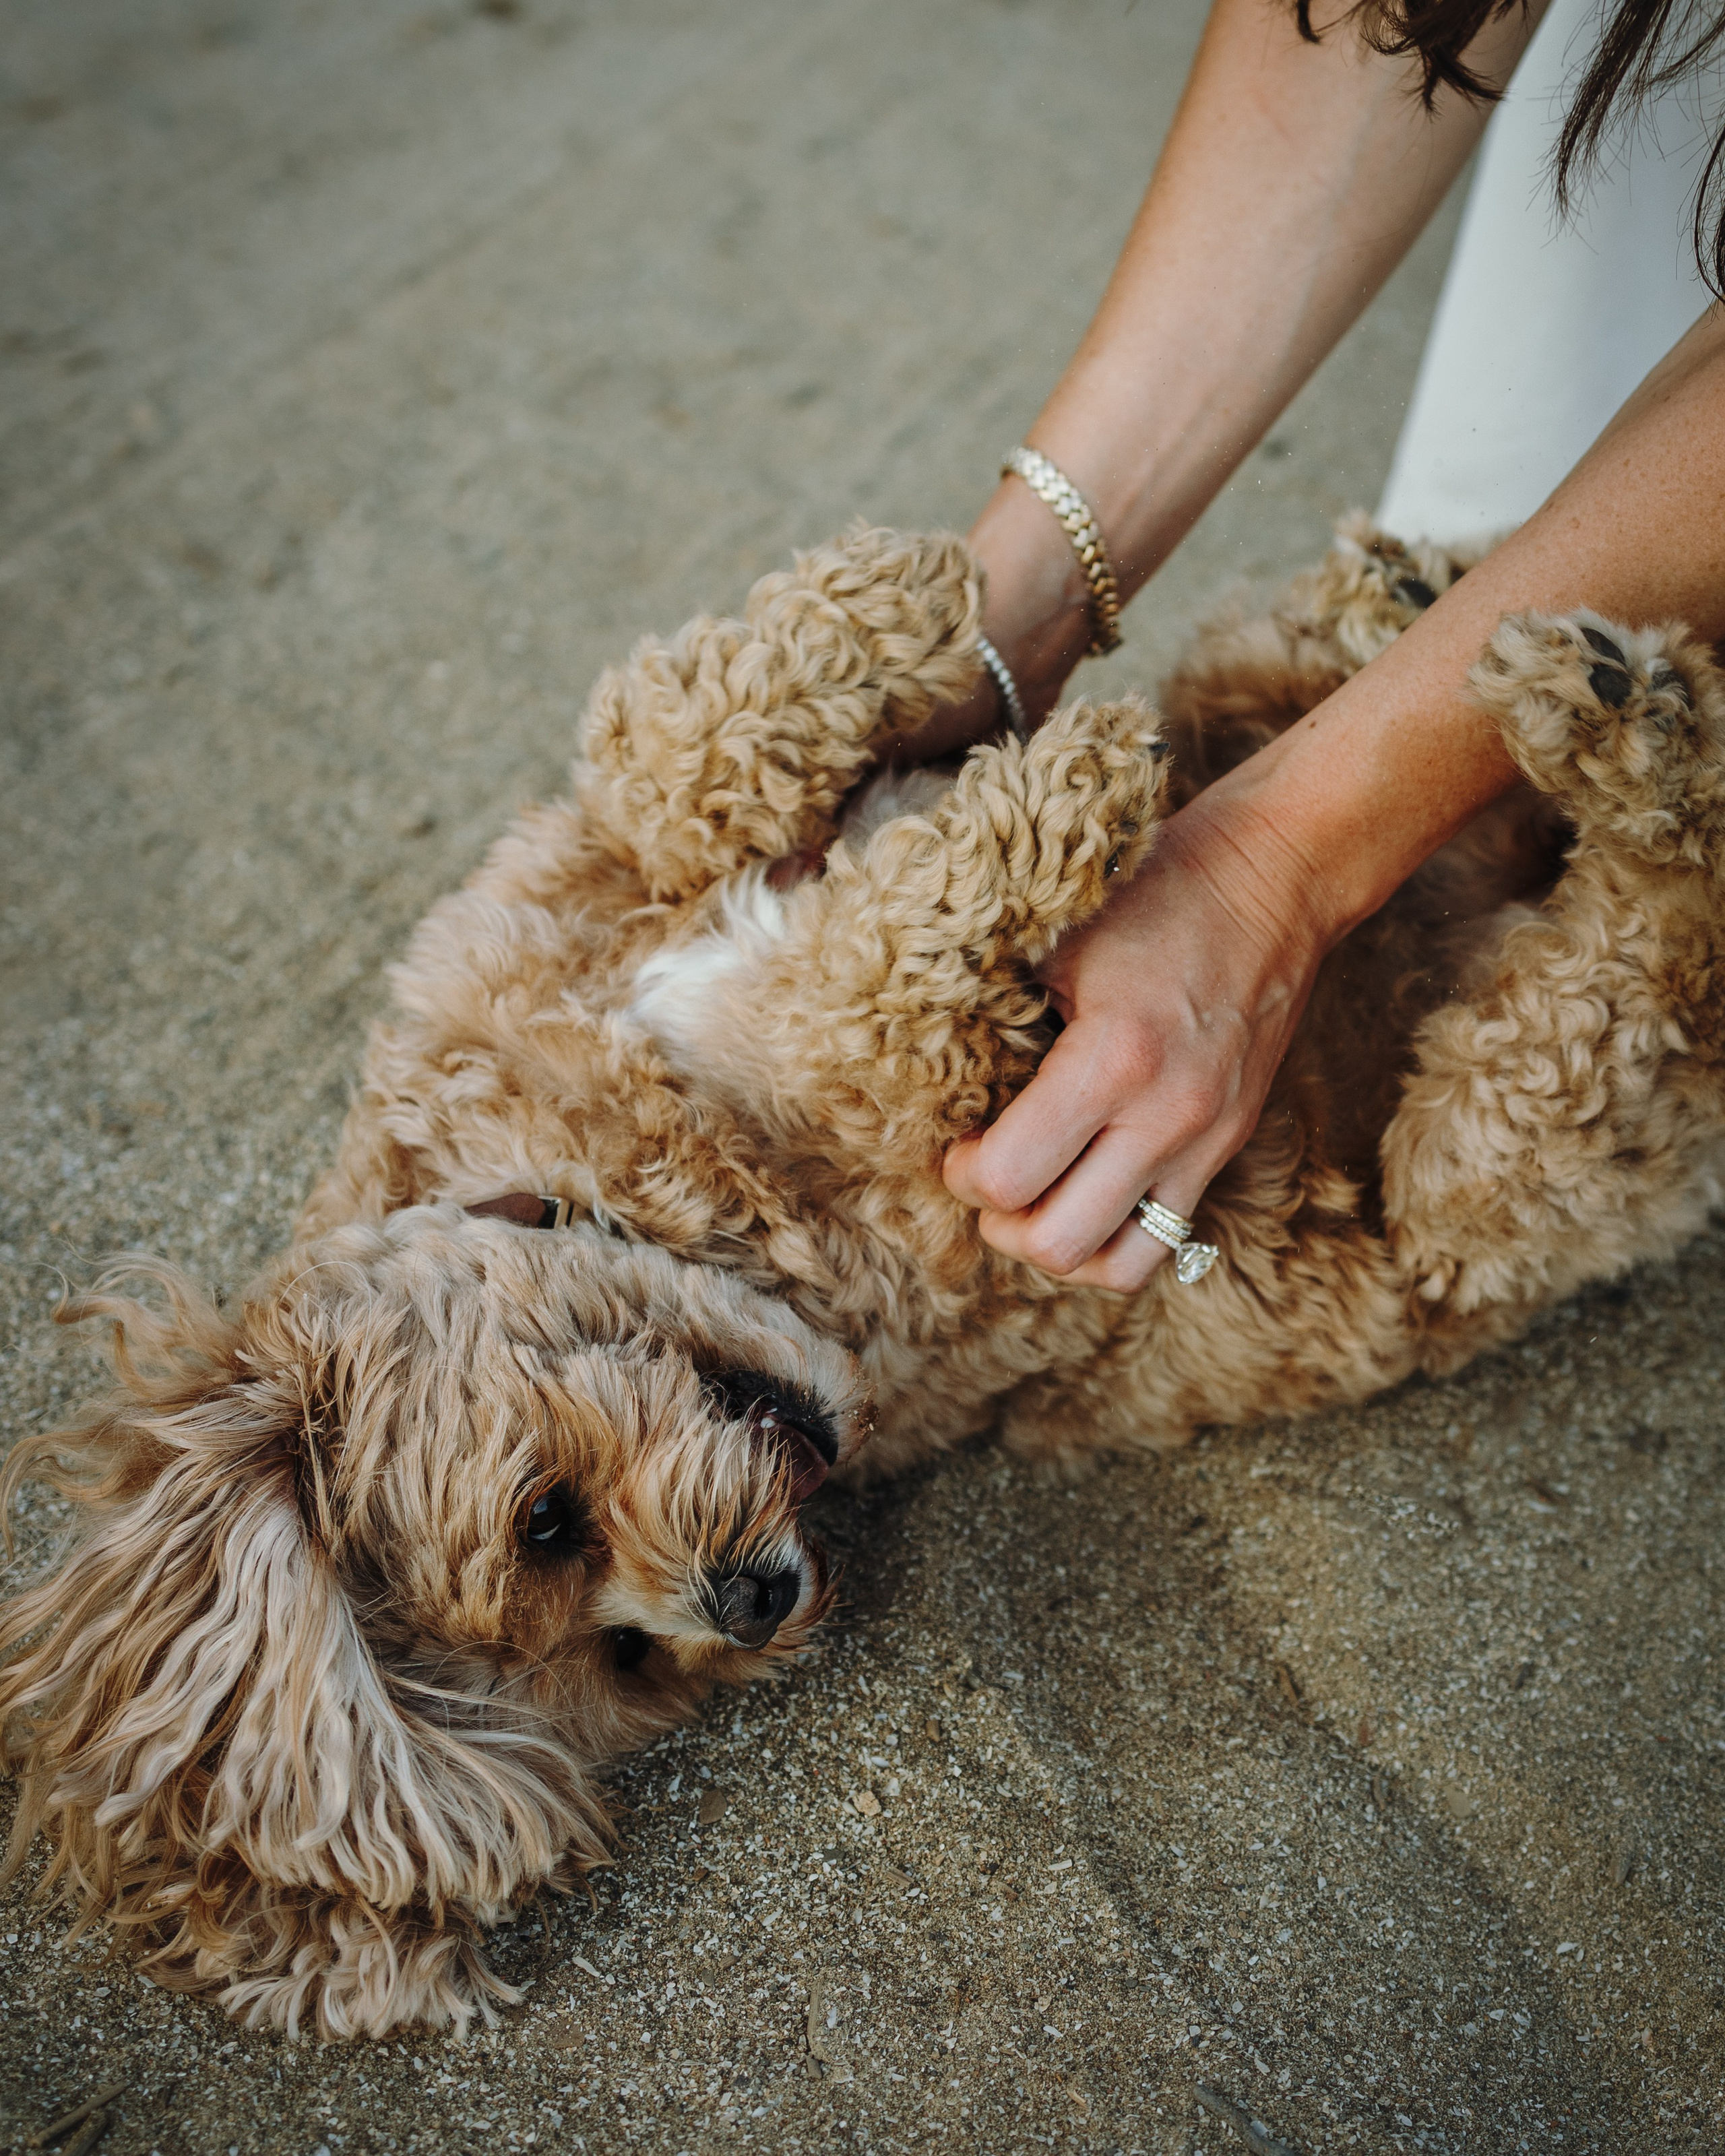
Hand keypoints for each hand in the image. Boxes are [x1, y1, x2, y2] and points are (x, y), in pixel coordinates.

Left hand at [943, 763, 1329, 1286]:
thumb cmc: (1155, 890)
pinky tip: (1083, 1192)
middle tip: (985, 1175)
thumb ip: (1001, 1016)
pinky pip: (1166, 1239)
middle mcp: (1168, 1117)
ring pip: (1117, 1265)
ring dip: (1058, 1246)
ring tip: (1032, 1200)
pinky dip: (1112, 1235)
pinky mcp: (1229, 1144)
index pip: (1009, 1178)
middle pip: (1058, 1242)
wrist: (1276, 876)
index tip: (957, 1141)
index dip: (962, 1173)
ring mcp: (1208, 1140)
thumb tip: (936, 1078)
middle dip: (1000, 1221)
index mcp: (1114, 1058)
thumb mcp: (1057, 938)